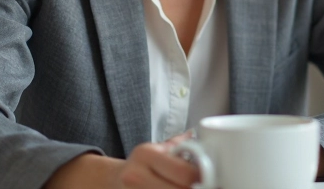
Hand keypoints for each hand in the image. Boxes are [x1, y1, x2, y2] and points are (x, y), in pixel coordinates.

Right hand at [45, 133, 198, 188]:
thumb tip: (203, 139)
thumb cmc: (142, 163)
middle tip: (207, 185)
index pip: (185, 173)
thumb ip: (180, 145)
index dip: (203, 178)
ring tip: (195, 188)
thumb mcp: (157, 148)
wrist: (113, 179)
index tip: (211, 178)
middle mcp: (136, 175)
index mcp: (146, 154)